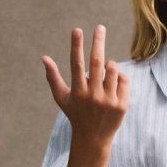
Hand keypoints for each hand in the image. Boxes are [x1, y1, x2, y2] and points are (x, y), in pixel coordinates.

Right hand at [41, 25, 129, 147]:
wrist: (93, 139)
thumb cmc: (76, 114)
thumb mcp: (62, 98)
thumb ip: (53, 77)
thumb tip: (44, 58)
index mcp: (78, 92)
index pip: (76, 64)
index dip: (76, 46)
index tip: (77, 29)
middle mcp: (93, 95)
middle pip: (96, 62)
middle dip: (98, 42)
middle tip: (99, 27)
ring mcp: (108, 101)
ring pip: (112, 69)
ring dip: (109, 64)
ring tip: (105, 67)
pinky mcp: (121, 105)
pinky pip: (123, 79)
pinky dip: (118, 76)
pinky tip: (113, 82)